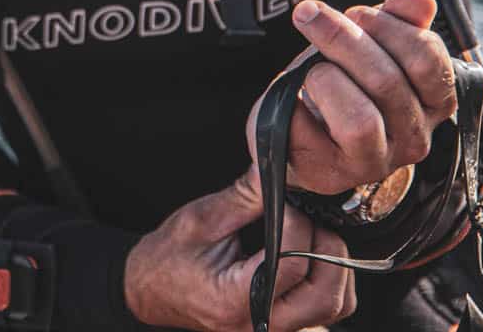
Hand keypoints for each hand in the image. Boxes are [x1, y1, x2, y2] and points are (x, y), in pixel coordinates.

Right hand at [124, 165, 355, 330]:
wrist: (148, 288)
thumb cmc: (168, 257)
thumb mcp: (201, 218)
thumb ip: (246, 195)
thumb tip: (279, 166)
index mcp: (235, 300)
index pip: (292, 264)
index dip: (298, 224)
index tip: (285, 202)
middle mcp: (259, 323)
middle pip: (325, 294)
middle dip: (325, 246)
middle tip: (305, 220)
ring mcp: (272, 327)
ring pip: (333, 304)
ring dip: (332, 264)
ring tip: (306, 236)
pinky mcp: (281, 323)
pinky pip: (324, 307)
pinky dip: (327, 277)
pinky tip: (306, 252)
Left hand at [248, 0, 456, 196]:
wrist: (296, 131)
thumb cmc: (341, 84)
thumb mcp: (370, 44)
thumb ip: (398, 20)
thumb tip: (420, 1)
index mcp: (433, 102)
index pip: (429, 62)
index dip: (390, 28)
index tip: (357, 13)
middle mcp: (413, 138)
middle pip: (387, 82)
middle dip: (343, 39)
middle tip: (312, 18)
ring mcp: (374, 162)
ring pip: (359, 120)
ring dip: (326, 78)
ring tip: (313, 72)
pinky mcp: (330, 174)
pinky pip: (309, 131)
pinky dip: (292, 102)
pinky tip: (293, 98)